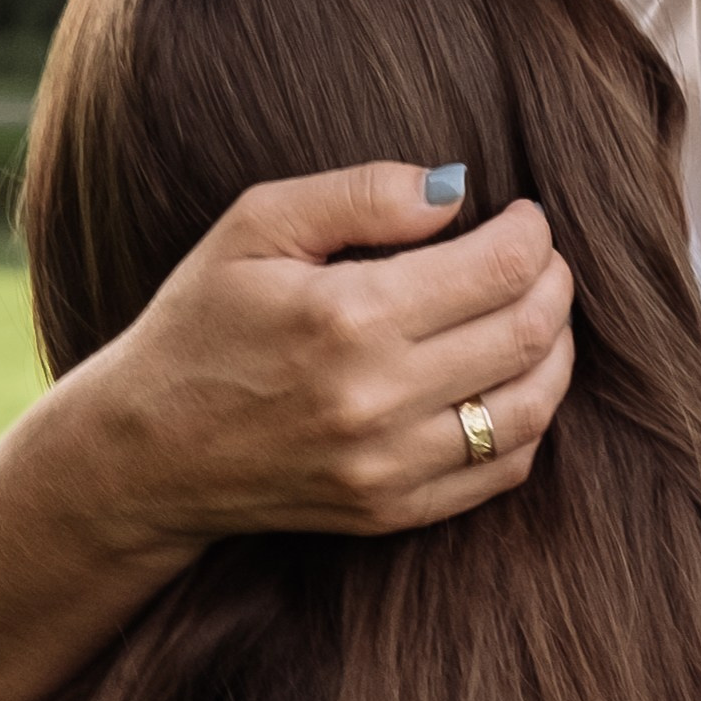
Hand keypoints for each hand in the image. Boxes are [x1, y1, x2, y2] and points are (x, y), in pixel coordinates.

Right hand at [83, 163, 574, 558]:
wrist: (144, 452)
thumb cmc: (200, 323)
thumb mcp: (255, 226)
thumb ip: (361, 194)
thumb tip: (456, 188)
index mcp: (347, 316)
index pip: (499, 269)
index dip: (533, 234)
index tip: (524, 216)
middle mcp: (376, 398)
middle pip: (528, 334)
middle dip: (554, 284)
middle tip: (541, 259)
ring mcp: (389, 467)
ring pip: (531, 407)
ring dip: (556, 353)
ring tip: (537, 314)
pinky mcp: (392, 512)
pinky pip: (502, 470)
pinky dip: (528, 419)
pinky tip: (509, 382)